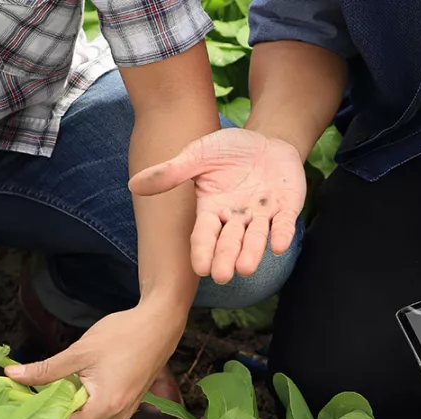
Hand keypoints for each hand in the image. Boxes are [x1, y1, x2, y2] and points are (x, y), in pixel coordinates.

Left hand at [4, 301, 185, 418]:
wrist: (161, 324)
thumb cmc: (123, 335)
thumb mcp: (79, 352)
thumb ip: (45, 369)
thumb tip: (11, 375)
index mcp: (105, 407)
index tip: (20, 417)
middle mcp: (118, 416)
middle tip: (27, 406)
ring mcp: (126, 410)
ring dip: (69, 414)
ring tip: (46, 396)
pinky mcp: (129, 402)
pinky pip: (101, 414)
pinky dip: (84, 407)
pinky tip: (71, 389)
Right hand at [128, 129, 305, 283]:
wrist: (265, 140)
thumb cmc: (228, 151)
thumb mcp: (198, 156)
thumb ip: (172, 172)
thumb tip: (134, 184)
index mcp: (213, 210)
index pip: (205, 234)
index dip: (203, 251)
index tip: (200, 268)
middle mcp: (237, 218)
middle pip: (230, 242)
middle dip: (226, 258)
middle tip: (221, 276)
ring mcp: (263, 215)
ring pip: (256, 238)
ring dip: (252, 252)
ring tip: (246, 268)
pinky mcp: (287, 208)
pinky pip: (284, 224)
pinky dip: (282, 234)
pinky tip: (278, 246)